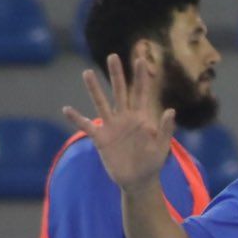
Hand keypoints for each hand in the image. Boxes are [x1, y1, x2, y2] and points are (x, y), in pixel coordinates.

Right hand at [63, 53, 174, 192]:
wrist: (138, 181)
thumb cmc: (153, 163)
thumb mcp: (162, 147)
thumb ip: (165, 129)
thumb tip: (171, 110)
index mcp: (141, 117)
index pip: (141, 93)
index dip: (141, 77)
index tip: (141, 59)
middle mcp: (124, 117)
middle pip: (120, 91)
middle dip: (116, 74)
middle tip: (113, 56)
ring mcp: (111, 126)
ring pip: (101, 103)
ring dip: (94, 89)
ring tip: (87, 73)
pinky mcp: (101, 138)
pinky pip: (86, 126)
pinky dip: (76, 118)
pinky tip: (66, 109)